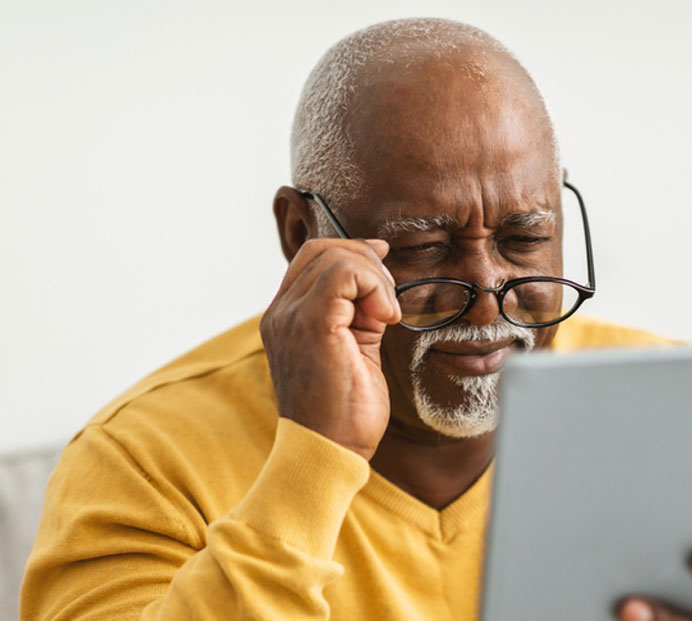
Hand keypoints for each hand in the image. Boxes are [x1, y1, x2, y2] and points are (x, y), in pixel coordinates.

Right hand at [260, 238, 401, 459]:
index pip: (313, 259)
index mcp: (286, 318)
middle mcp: (281, 313)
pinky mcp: (312, 325)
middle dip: (367, 262)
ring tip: (386, 316)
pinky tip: (385, 318)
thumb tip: (377, 278)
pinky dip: (374, 286)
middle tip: (388, 300)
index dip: (353, 254)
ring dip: (375, 279)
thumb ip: (358, 313)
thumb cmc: (344, 413)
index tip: (384, 273)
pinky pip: (343, 275)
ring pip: (336, 258)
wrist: (330, 452)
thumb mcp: (355, 349)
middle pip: (323, 250)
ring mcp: (291, 317)